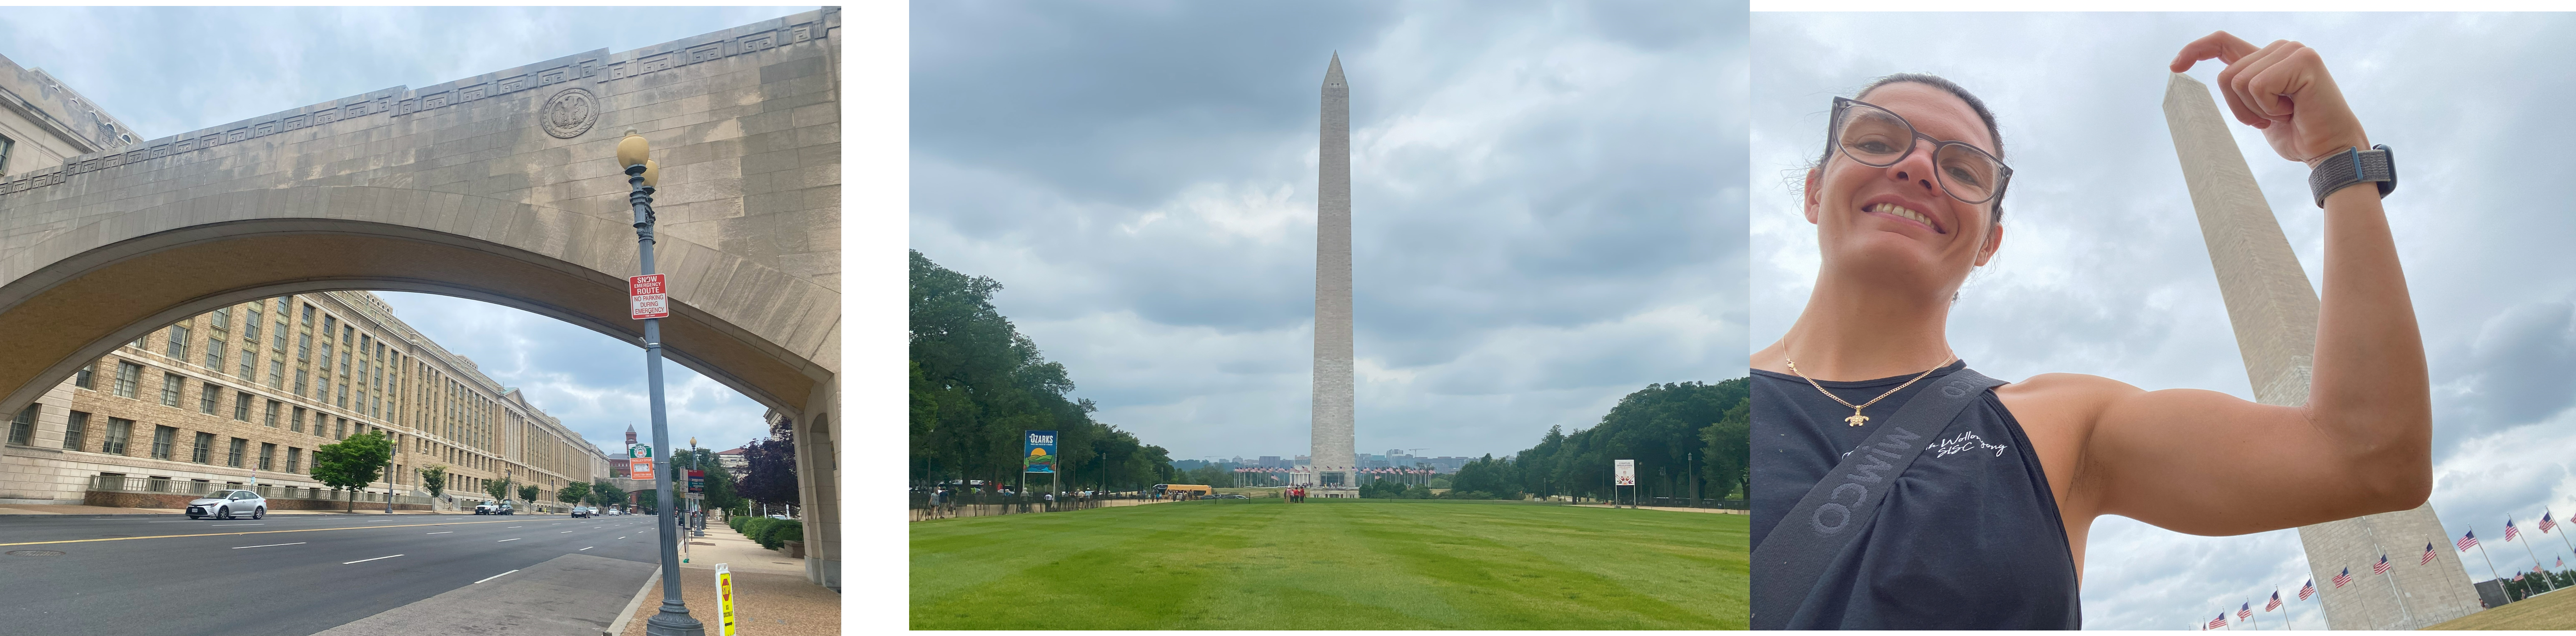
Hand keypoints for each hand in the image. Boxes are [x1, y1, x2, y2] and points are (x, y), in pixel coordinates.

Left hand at [2170, 31, 2369, 164]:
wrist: (2329, 150)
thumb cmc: (2297, 134)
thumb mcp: (2258, 110)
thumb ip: (2242, 89)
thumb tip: (2216, 81)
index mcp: (2267, 59)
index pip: (2222, 43)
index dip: (2195, 50)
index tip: (2175, 67)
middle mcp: (2280, 48)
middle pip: (2226, 75)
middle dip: (2240, 108)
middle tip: (2271, 119)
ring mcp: (2293, 51)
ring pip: (2238, 81)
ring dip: (2256, 110)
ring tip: (2286, 114)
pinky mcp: (2303, 60)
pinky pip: (2258, 86)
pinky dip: (2270, 108)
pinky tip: (2294, 110)